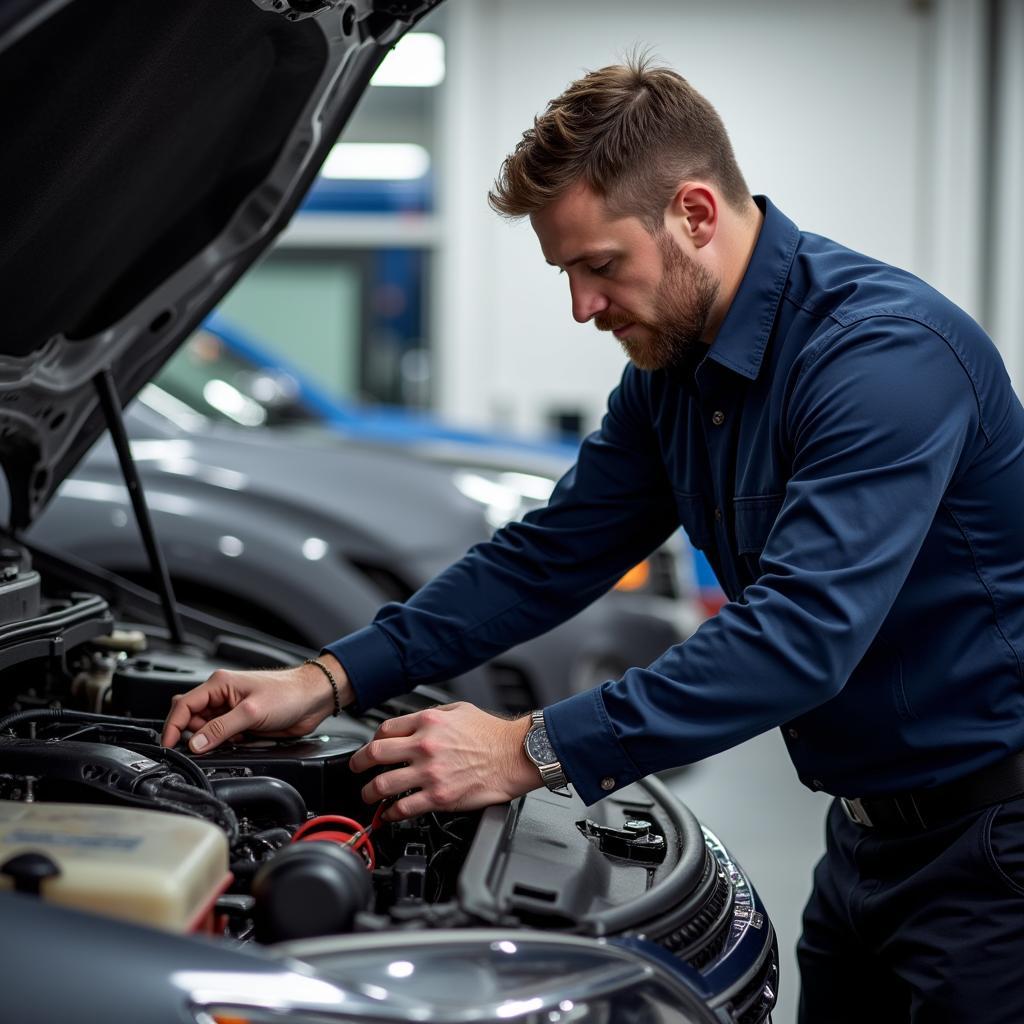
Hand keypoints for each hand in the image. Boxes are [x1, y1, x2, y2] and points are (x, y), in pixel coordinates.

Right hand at [161, 654, 352, 753]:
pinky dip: (226, 743)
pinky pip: (223, 736)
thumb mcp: (251, 712)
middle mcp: (222, 696)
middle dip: (194, 735)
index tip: (169, 745)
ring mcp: (232, 710)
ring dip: (212, 740)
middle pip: (192, 719)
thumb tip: (195, 743)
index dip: (173, 726)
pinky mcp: (242, 722)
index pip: (183, 706)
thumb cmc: (288, 693)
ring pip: (207, 730)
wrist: (313, 699)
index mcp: (219, 684)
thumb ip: (221, 728)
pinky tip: (241, 742)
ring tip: (231, 740)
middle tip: (207, 745)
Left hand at [349, 702, 539, 820]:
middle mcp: (424, 746)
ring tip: (368, 795)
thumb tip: (412, 723)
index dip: (373, 740)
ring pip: (382, 784)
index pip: (385, 729)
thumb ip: (432, 715)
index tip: (371, 748)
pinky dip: (390, 814)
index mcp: (428, 722)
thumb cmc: (492, 734)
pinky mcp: (438, 797)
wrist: (514, 755)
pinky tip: (388, 814)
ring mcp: (430, 773)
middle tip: (355, 769)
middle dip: (358, 764)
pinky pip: (403, 808)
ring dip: (369, 792)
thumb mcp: (459, 710)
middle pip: (375, 754)